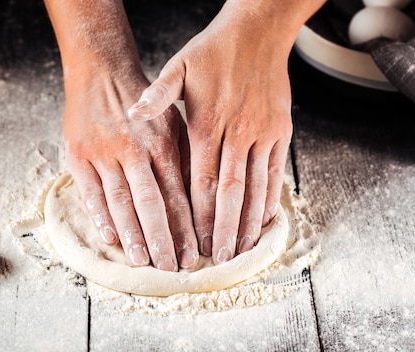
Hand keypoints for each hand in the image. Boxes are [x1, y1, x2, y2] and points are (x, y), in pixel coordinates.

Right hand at [63, 68, 198, 270]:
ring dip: (132, 234)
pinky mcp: (79, 155)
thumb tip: (199, 200)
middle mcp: (134, 150)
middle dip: (162, 238)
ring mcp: (104, 153)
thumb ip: (183, 159)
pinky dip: (100, 215)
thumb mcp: (171, 123)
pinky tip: (110, 238)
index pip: (177, 194)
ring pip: (120, 201)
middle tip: (170, 267)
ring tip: (141, 261)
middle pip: (151, 202)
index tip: (194, 253)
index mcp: (162, 144)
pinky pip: (90, 191)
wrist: (101, 72)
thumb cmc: (142, 105)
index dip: (185, 227)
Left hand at [128, 2, 295, 264]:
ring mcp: (262, 133)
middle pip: (230, 192)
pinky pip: (277, 171)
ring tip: (242, 249)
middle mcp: (237, 133)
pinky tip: (265, 220)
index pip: (202, 181)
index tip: (196, 241)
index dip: (199, 215)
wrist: (258, 30)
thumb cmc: (213, 51)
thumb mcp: (179, 67)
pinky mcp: (280, 130)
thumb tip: (133, 114)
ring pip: (255, 187)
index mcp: (207, 124)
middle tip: (220, 258)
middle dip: (224, 229)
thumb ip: (157, 95)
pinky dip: (272, 197)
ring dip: (248, 221)